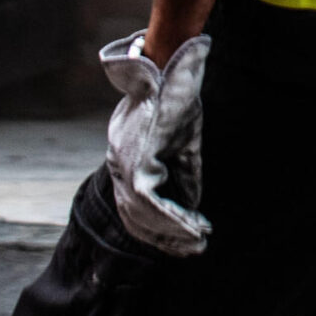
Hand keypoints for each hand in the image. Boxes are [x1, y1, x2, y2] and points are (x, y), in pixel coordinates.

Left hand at [100, 30, 212, 256]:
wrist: (170, 66)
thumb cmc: (175, 97)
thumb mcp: (182, 140)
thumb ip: (183, 171)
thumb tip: (191, 202)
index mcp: (126, 159)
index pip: (136, 205)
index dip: (160, 226)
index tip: (186, 239)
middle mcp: (119, 164)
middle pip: (136, 217)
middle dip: (165, 237)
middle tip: (193, 249)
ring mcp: (124, 163)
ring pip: (142, 215)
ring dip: (171, 232)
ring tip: (196, 241)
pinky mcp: (137, 161)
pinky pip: (152, 202)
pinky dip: (172, 218)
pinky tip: (192, 226)